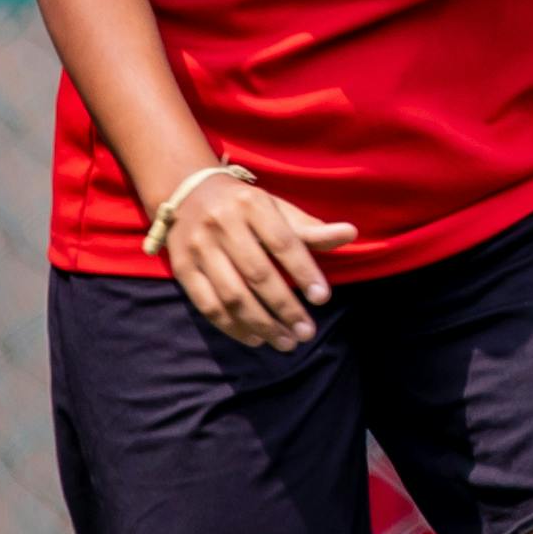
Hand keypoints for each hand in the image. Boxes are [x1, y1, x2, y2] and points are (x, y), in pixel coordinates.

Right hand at [162, 173, 355, 349]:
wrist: (187, 191)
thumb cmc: (244, 206)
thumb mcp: (277, 208)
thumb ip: (310, 228)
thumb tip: (350, 233)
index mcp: (252, 205)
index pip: (283, 243)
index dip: (304, 272)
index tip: (323, 298)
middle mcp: (222, 224)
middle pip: (257, 274)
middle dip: (285, 307)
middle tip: (306, 332)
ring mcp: (198, 247)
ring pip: (232, 295)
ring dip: (261, 323)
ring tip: (286, 342)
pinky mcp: (182, 268)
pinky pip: (207, 305)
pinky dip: (232, 326)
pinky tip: (255, 338)